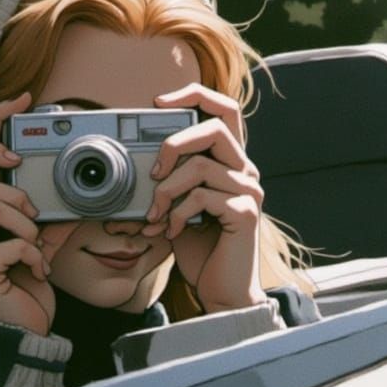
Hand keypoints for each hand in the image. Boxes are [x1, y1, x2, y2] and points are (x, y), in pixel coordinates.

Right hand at [0, 93, 75, 335]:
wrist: (26, 333)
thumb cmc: (27, 287)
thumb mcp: (40, 241)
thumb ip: (44, 215)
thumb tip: (67, 190)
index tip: (22, 99)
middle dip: (8, 180)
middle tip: (31, 205)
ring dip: (26, 222)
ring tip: (34, 246)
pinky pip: (9, 237)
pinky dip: (32, 251)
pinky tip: (34, 270)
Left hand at [142, 84, 265, 313]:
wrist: (221, 291)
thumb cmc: (199, 247)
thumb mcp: (179, 204)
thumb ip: (172, 178)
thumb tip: (137, 160)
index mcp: (230, 161)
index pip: (225, 109)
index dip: (194, 95)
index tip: (158, 102)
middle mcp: (245, 170)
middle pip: (215, 127)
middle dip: (174, 143)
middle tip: (154, 171)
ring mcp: (249, 190)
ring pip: (201, 166)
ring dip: (166, 191)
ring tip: (155, 214)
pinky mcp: (246, 212)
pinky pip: (202, 197)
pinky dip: (178, 213)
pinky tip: (172, 231)